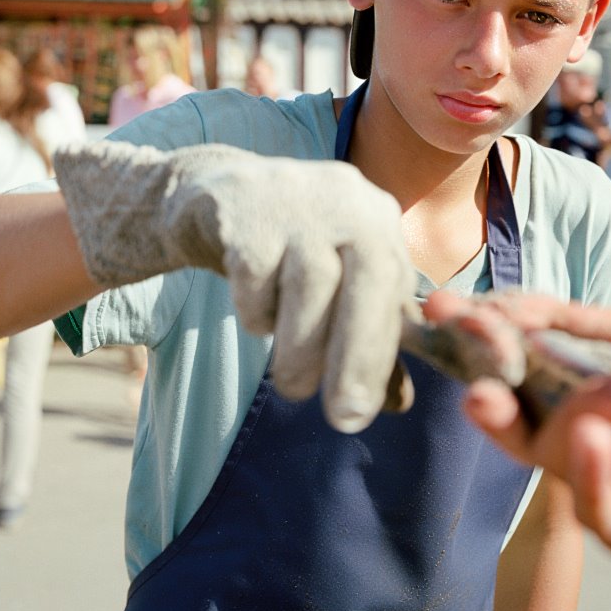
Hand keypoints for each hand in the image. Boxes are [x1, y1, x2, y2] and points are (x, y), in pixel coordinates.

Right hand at [55, 142, 416, 431]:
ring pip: (311, 280)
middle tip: (344, 417)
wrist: (211, 193)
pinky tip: (255, 315)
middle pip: (368, 276)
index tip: (363, 410)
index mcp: (377, 218)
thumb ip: (368, 339)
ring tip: (291, 383)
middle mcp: (346, 198)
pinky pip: (254, 273)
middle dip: (359, 353)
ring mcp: (296, 196)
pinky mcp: (243, 206)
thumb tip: (399, 405)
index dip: (384, 352)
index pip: (396, 287)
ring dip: (301, 347)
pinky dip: (256, 310)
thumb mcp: (334, 287)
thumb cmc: (286, 250)